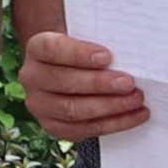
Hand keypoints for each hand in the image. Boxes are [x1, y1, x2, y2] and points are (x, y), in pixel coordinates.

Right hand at [20, 24, 148, 141]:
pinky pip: (82, 130)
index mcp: (37, 48)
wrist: (67, 70)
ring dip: (109, 106)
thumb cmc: (82, 52)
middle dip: (100, 84)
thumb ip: (99, 40)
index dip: (80, 54)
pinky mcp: (53, 126)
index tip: (107, 57)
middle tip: (128, 83)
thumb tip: (129, 51)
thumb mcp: (84, 37)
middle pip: (64, 82)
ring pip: (73, 110)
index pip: (53, 50)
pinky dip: (112, 124)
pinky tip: (133, 116)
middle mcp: (32, 77)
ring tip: (135, 100)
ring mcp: (40, 105)